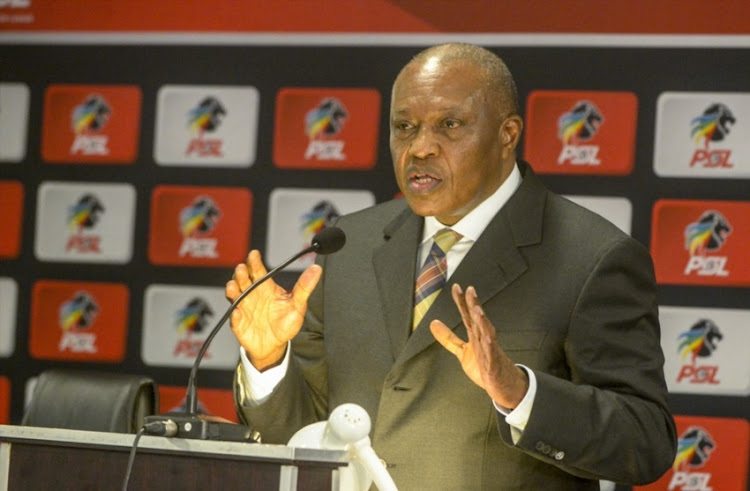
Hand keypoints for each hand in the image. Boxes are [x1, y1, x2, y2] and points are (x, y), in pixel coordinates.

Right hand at [226, 250, 321, 370]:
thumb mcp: (298, 304)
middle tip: (242, 268)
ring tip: (233, 286)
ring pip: (234, 295)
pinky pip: (235, 318)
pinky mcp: (238, 323)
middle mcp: (252, 294)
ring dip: (232, 289)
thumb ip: (305, 286)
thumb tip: (316, 269)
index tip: (254, 254)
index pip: (258, 271)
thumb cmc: (285, 322)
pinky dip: (235, 315)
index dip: (255, 262)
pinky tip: (237, 312)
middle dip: (241, 273)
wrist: (275, 345)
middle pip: (244, 280)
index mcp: (266, 288)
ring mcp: (243, 307)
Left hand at [430, 284, 528, 408]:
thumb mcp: (462, 351)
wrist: (504, 387)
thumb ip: (448, 338)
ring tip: (477, 310)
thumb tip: (433, 322)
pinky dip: (491, 348)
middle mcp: (483, 339)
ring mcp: (490, 351)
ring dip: (483, 322)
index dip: (461, 302)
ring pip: (488, 334)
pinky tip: (489, 339)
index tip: (456, 287)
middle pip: (478, 320)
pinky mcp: (494, 365)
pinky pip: (493, 356)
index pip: (467, 316)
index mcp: (475, 335)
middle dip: (474, 305)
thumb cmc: (485, 367)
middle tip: (470, 290)